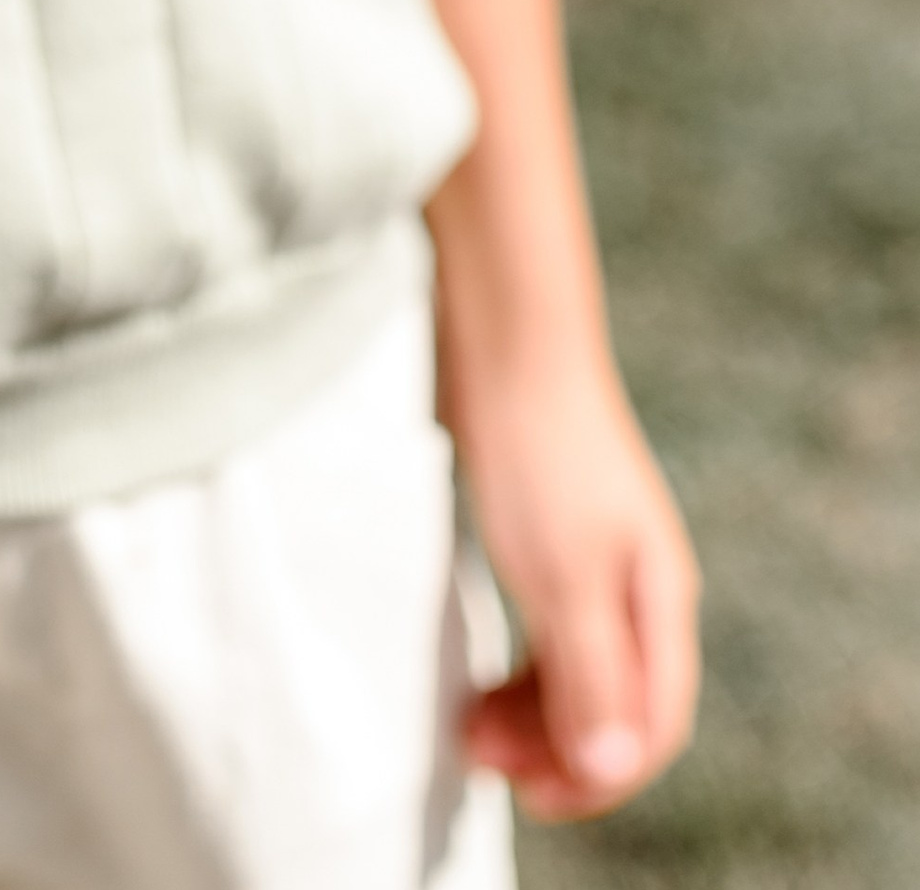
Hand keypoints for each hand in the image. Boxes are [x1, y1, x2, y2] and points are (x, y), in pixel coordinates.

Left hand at [458, 359, 698, 819]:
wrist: (506, 333)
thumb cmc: (539, 446)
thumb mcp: (563, 572)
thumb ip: (590, 671)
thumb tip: (611, 767)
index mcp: (659, 598)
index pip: (653, 722)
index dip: (599, 774)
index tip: (528, 795)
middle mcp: (637, 585)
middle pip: (615, 701)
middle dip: (556, 748)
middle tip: (482, 762)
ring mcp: (594, 557)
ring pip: (577, 668)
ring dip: (532, 713)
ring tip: (470, 730)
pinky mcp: (548, 532)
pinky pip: (547, 630)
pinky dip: (518, 667)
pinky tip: (478, 678)